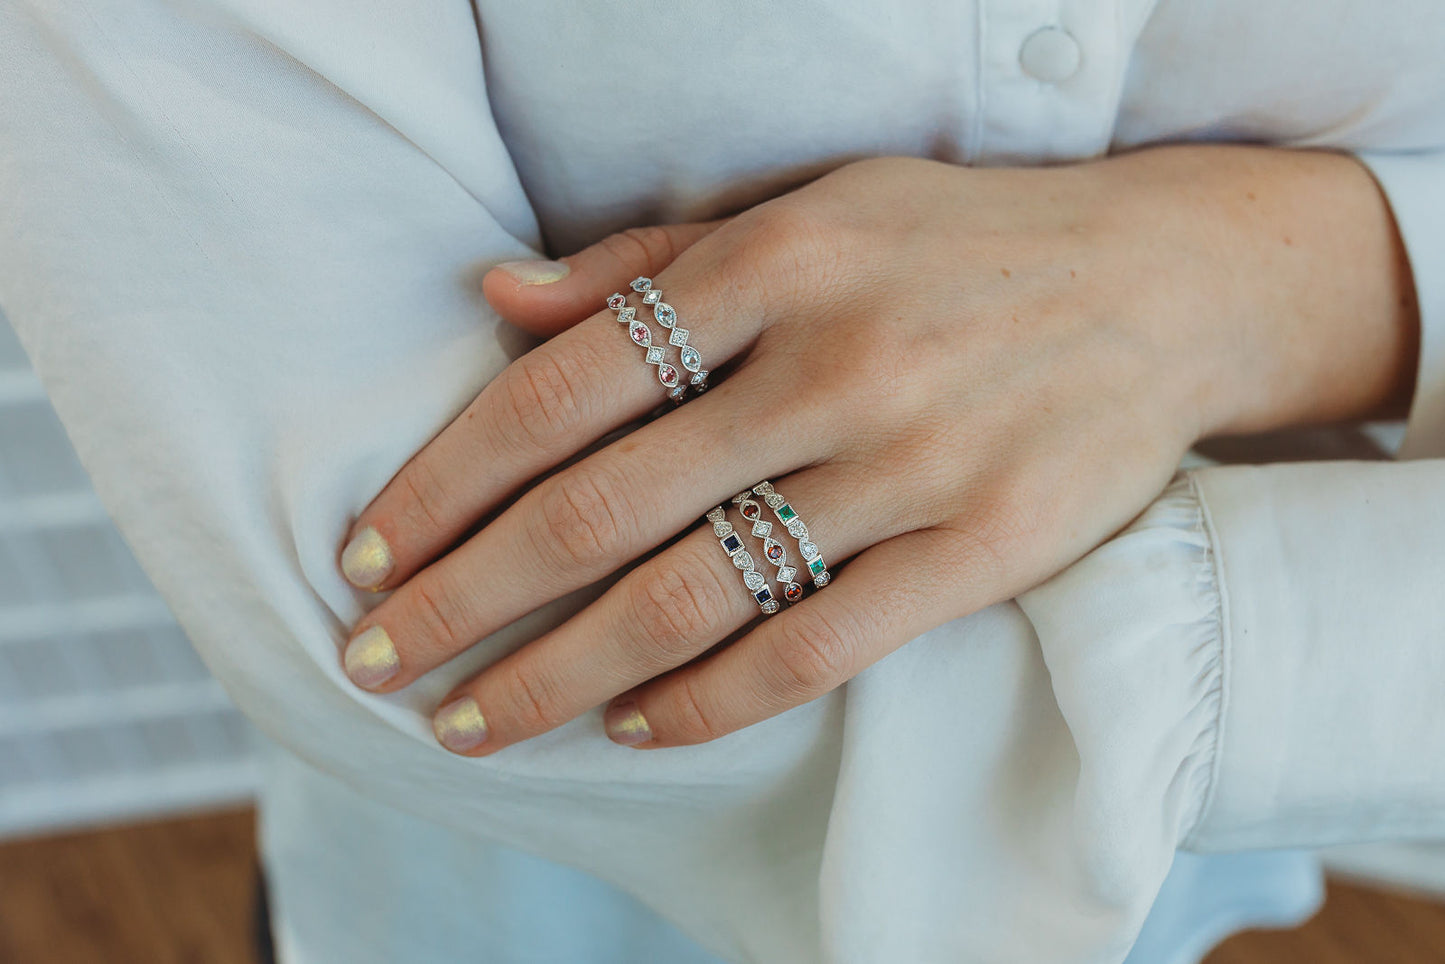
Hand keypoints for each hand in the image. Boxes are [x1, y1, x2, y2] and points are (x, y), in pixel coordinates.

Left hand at [335, 145, 1417, 752]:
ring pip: (686, 600)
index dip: (442, 485)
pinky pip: (814, 650)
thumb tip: (495, 297)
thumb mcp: (807, 206)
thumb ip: (649, 258)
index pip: (557, 390)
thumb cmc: (959, 242)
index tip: (369, 556)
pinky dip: (705, 702)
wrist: (1165, 280)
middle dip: (462, 602)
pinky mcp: (982, 549)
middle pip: (594, 512)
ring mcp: (909, 464)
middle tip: (373, 664)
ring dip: (553, 678)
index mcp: (769, 261)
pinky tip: (632, 724)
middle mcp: (828, 362)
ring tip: (469, 723)